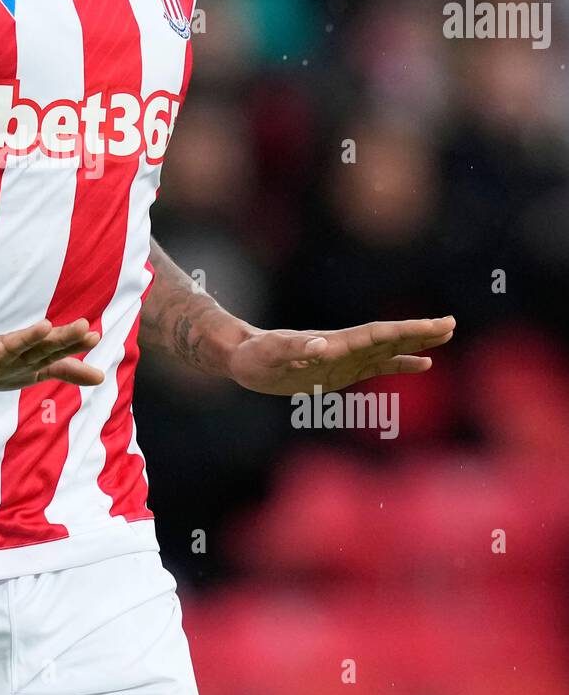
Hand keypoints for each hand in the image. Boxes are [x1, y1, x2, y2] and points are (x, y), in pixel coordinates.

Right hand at [0, 314, 104, 396]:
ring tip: (46, 327)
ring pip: (12, 346)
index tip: (95, 335)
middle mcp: (14, 353)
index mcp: (30, 356)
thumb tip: (102, 377)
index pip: (56, 350)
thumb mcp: (35, 370)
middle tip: (84, 325)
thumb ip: (67, 371)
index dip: (74, 344)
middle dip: (61, 337)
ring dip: (28, 337)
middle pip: (40, 345)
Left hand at [224, 316, 455, 395]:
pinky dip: (402, 362)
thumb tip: (323, 345)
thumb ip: (294, 349)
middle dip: (420, 331)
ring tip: (446, 336)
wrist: (243, 358)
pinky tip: (423, 363)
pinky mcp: (341, 371)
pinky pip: (378, 366)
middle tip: (452, 324)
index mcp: (334, 343)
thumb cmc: (254, 357)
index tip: (434, 326)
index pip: (377, 335)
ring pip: (389, 348)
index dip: (406, 330)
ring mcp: (346, 358)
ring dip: (417, 342)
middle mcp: (345, 348)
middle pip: (389, 337)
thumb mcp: (269, 355)